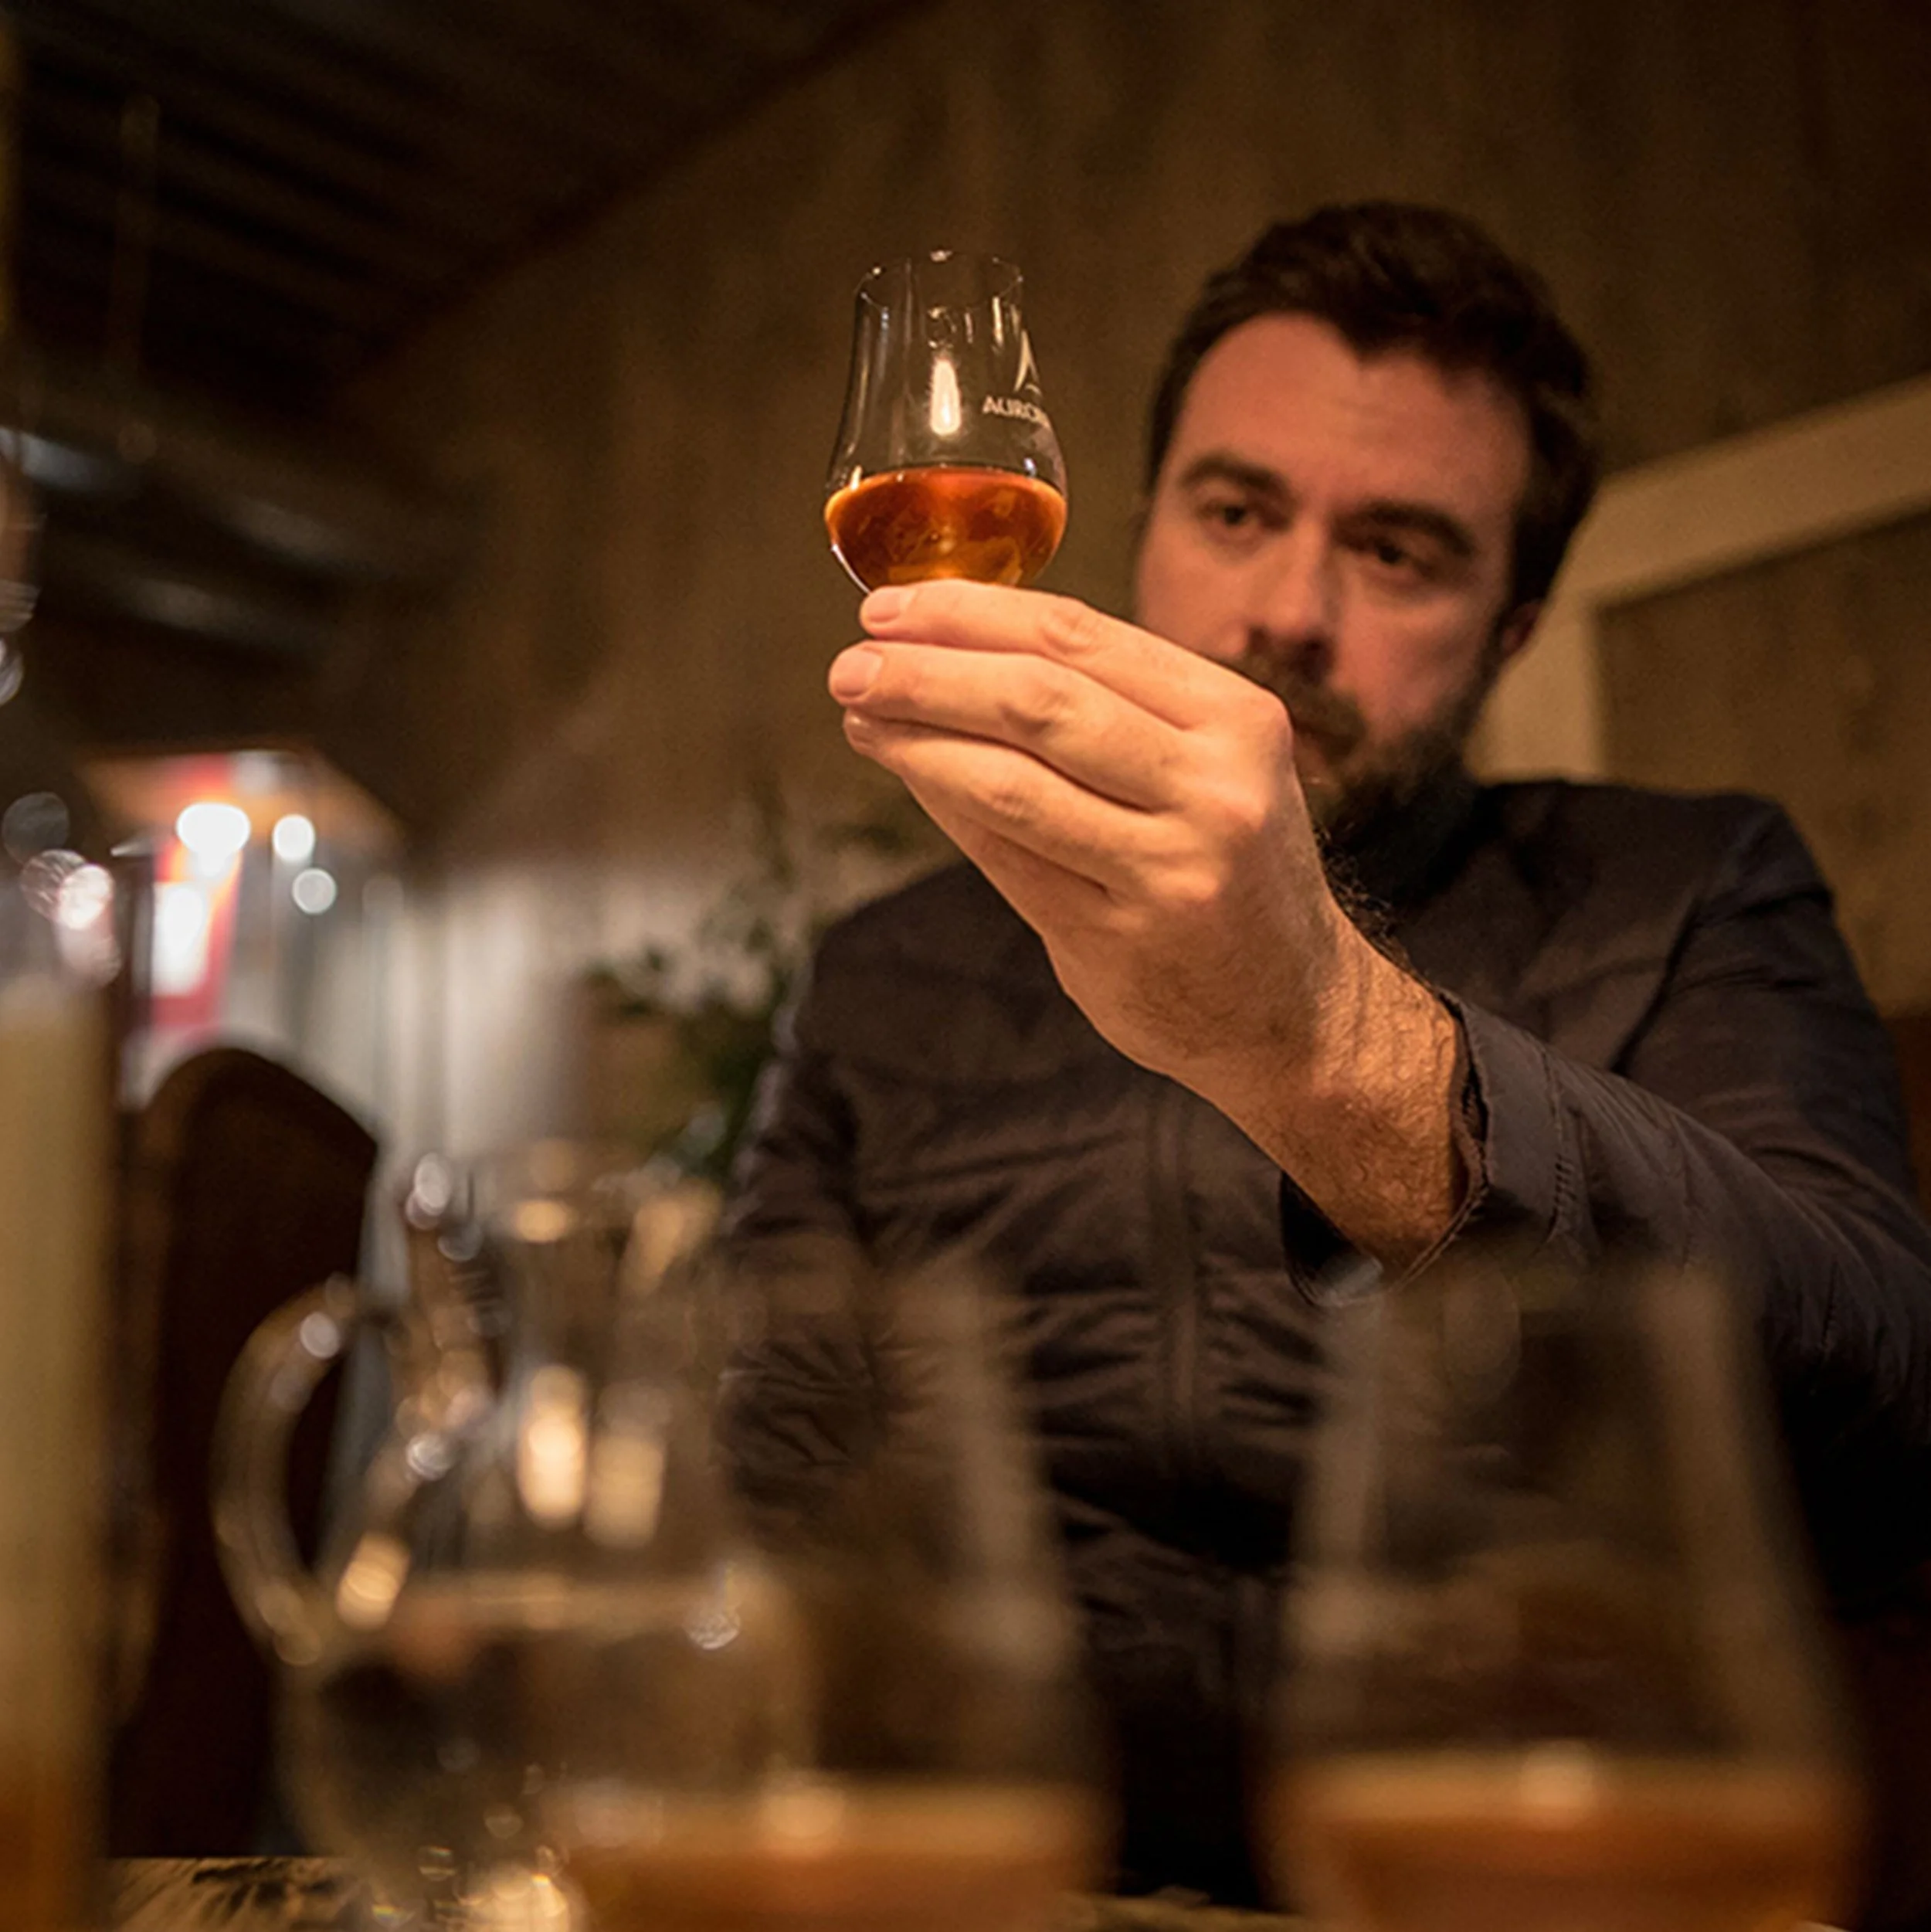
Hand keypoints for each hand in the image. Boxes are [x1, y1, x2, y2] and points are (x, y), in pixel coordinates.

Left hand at [829, 579, 1343, 1088]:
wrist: (1293, 1012)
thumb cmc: (1231, 871)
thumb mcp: (1208, 770)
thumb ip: (1110, 712)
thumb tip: (953, 649)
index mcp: (1238, 718)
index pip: (1081, 637)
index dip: (974, 612)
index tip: (896, 605)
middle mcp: (1213, 788)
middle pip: (1039, 699)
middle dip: (929, 671)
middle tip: (854, 660)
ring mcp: (1170, 868)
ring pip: (1011, 779)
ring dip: (918, 738)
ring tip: (861, 712)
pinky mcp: (1120, 937)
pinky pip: (1006, 856)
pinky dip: (944, 805)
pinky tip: (906, 775)